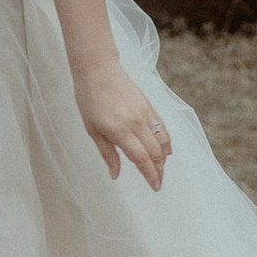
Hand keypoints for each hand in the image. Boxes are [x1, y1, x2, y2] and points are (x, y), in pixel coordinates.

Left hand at [73, 54, 169, 190]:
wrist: (98, 68)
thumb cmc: (89, 99)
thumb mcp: (92, 129)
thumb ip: (107, 153)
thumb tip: (115, 175)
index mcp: (120, 130)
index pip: (142, 159)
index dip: (150, 175)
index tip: (155, 188)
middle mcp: (136, 122)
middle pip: (155, 153)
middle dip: (159, 171)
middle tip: (159, 184)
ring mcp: (145, 112)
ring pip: (162, 140)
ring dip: (164, 158)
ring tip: (161, 170)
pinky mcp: (149, 105)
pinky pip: (162, 127)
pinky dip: (167, 141)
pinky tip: (167, 151)